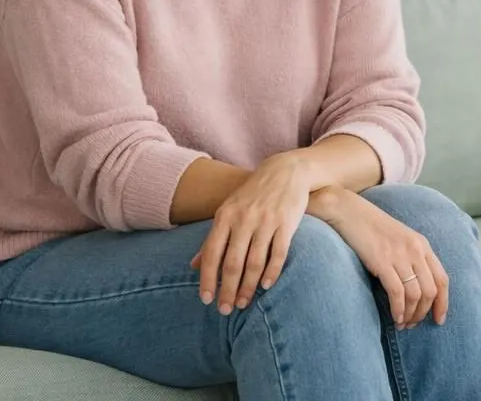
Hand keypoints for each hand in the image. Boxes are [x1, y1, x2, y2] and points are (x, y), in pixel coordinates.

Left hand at [189, 153, 311, 314]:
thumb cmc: (252, 195)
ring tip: (244, 303)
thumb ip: (212, 239)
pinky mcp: (287, 223)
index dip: (207, 279)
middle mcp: (244, 219)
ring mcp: (266, 221)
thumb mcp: (228, 210)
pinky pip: (278, 254)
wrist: (285, 171)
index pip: (211, 254)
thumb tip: (193, 267)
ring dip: (248, 287)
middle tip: (226, 310)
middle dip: (228, 290)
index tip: (206, 300)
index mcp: (225, 216)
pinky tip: (265, 286)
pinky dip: (271, 272)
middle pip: (233, 263)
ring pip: (255, 262)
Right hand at [310, 186, 448, 329]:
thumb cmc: (372, 229)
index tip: (439, 320)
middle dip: (424, 312)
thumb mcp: (399, 240)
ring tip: (402, 324)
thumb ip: (411, 258)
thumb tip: (417, 291)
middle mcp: (415, 250)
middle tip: (413, 325)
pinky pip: (397, 293)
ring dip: (410, 314)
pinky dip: (398, 310)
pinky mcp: (382, 261)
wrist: (349, 212)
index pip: (442, 278)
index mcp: (422, 245)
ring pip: (416, 294)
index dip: (443, 302)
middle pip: (431, 290)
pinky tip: (394, 317)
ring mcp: (399, 255)